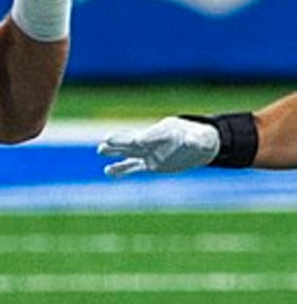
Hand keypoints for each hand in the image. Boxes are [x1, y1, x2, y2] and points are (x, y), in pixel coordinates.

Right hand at [98, 116, 220, 176]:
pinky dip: (121, 169)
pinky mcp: (149, 163)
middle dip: (122, 141)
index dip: (145, 138)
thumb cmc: (202, 139)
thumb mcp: (202, 138)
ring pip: (129, 151)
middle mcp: (153, 141)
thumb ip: (196, 139)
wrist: (198, 146)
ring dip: (116, 151)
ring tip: (101, 150)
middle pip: (134, 140)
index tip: (137, 140)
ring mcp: (149, 152)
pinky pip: (132, 166)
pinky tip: (108, 171)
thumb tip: (191, 141)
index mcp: (165, 131)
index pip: (152, 135)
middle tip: (108, 141)